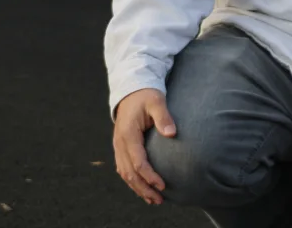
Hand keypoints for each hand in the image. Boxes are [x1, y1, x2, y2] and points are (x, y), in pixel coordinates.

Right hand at [112, 88, 175, 204]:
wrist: (132, 92)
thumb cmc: (147, 96)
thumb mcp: (157, 101)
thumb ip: (164, 116)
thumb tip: (172, 134)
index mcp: (128, 134)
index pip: (138, 161)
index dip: (149, 176)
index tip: (162, 185)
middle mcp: (120, 144)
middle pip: (130, 173)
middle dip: (144, 188)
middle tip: (160, 199)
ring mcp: (119, 147)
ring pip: (125, 174)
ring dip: (138, 188)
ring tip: (154, 200)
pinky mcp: (122, 148)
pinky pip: (125, 169)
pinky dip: (133, 181)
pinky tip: (144, 189)